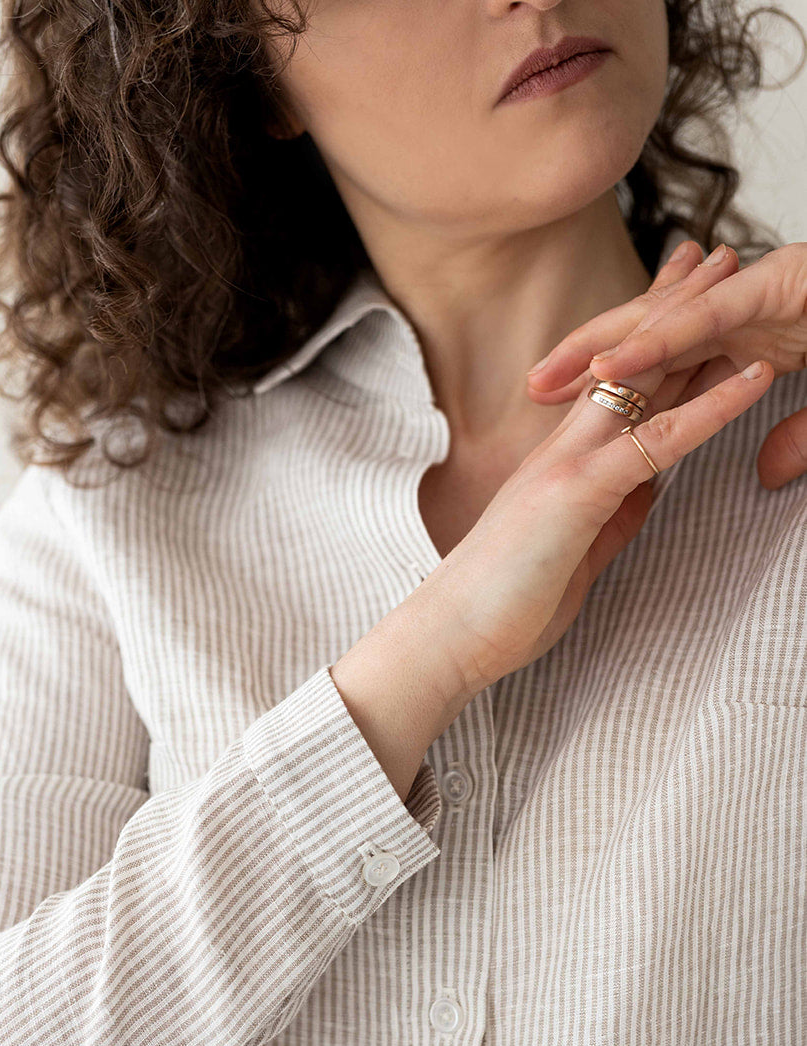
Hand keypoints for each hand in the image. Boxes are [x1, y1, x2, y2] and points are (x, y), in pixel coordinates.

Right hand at [401, 270, 774, 705]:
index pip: (614, 386)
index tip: (678, 299)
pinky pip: (659, 440)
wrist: (449, 636)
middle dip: (672, 303)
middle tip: (711, 252)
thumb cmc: (501, 606)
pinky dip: (712, 407)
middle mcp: (562, 448)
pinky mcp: (580, 492)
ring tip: (741, 278)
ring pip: (644, 379)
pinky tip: (753, 378)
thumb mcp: (569, 554)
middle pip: (628, 360)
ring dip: (698, 327)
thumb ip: (610, 514)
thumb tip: (646, 490)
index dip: (649, 340)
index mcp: (561, 463)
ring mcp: (569, 463)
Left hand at [525, 239, 806, 490]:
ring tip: (551, 373)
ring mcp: (758, 291)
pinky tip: (610, 364)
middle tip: (532, 385)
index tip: (567, 412)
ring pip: (664, 320)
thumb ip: (794, 436)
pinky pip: (704, 319)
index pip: (670, 362)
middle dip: (586, 359)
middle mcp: (743, 307)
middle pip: (649, 335)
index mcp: (751, 333)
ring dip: (601, 347)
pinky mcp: (780, 284)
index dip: (616, 386)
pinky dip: (657, 340)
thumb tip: (768, 472)